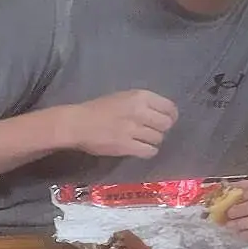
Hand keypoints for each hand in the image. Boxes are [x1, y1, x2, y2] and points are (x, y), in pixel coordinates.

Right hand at [63, 90, 177, 158]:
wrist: (77, 124)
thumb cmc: (97, 109)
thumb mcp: (122, 98)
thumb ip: (141, 103)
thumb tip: (157, 114)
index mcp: (140, 97)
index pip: (169, 107)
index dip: (171, 116)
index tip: (166, 121)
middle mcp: (140, 112)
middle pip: (165, 124)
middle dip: (162, 129)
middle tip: (153, 132)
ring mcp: (133, 130)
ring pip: (157, 138)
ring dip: (153, 141)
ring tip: (144, 141)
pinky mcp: (125, 146)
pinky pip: (148, 151)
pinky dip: (148, 152)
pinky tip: (142, 150)